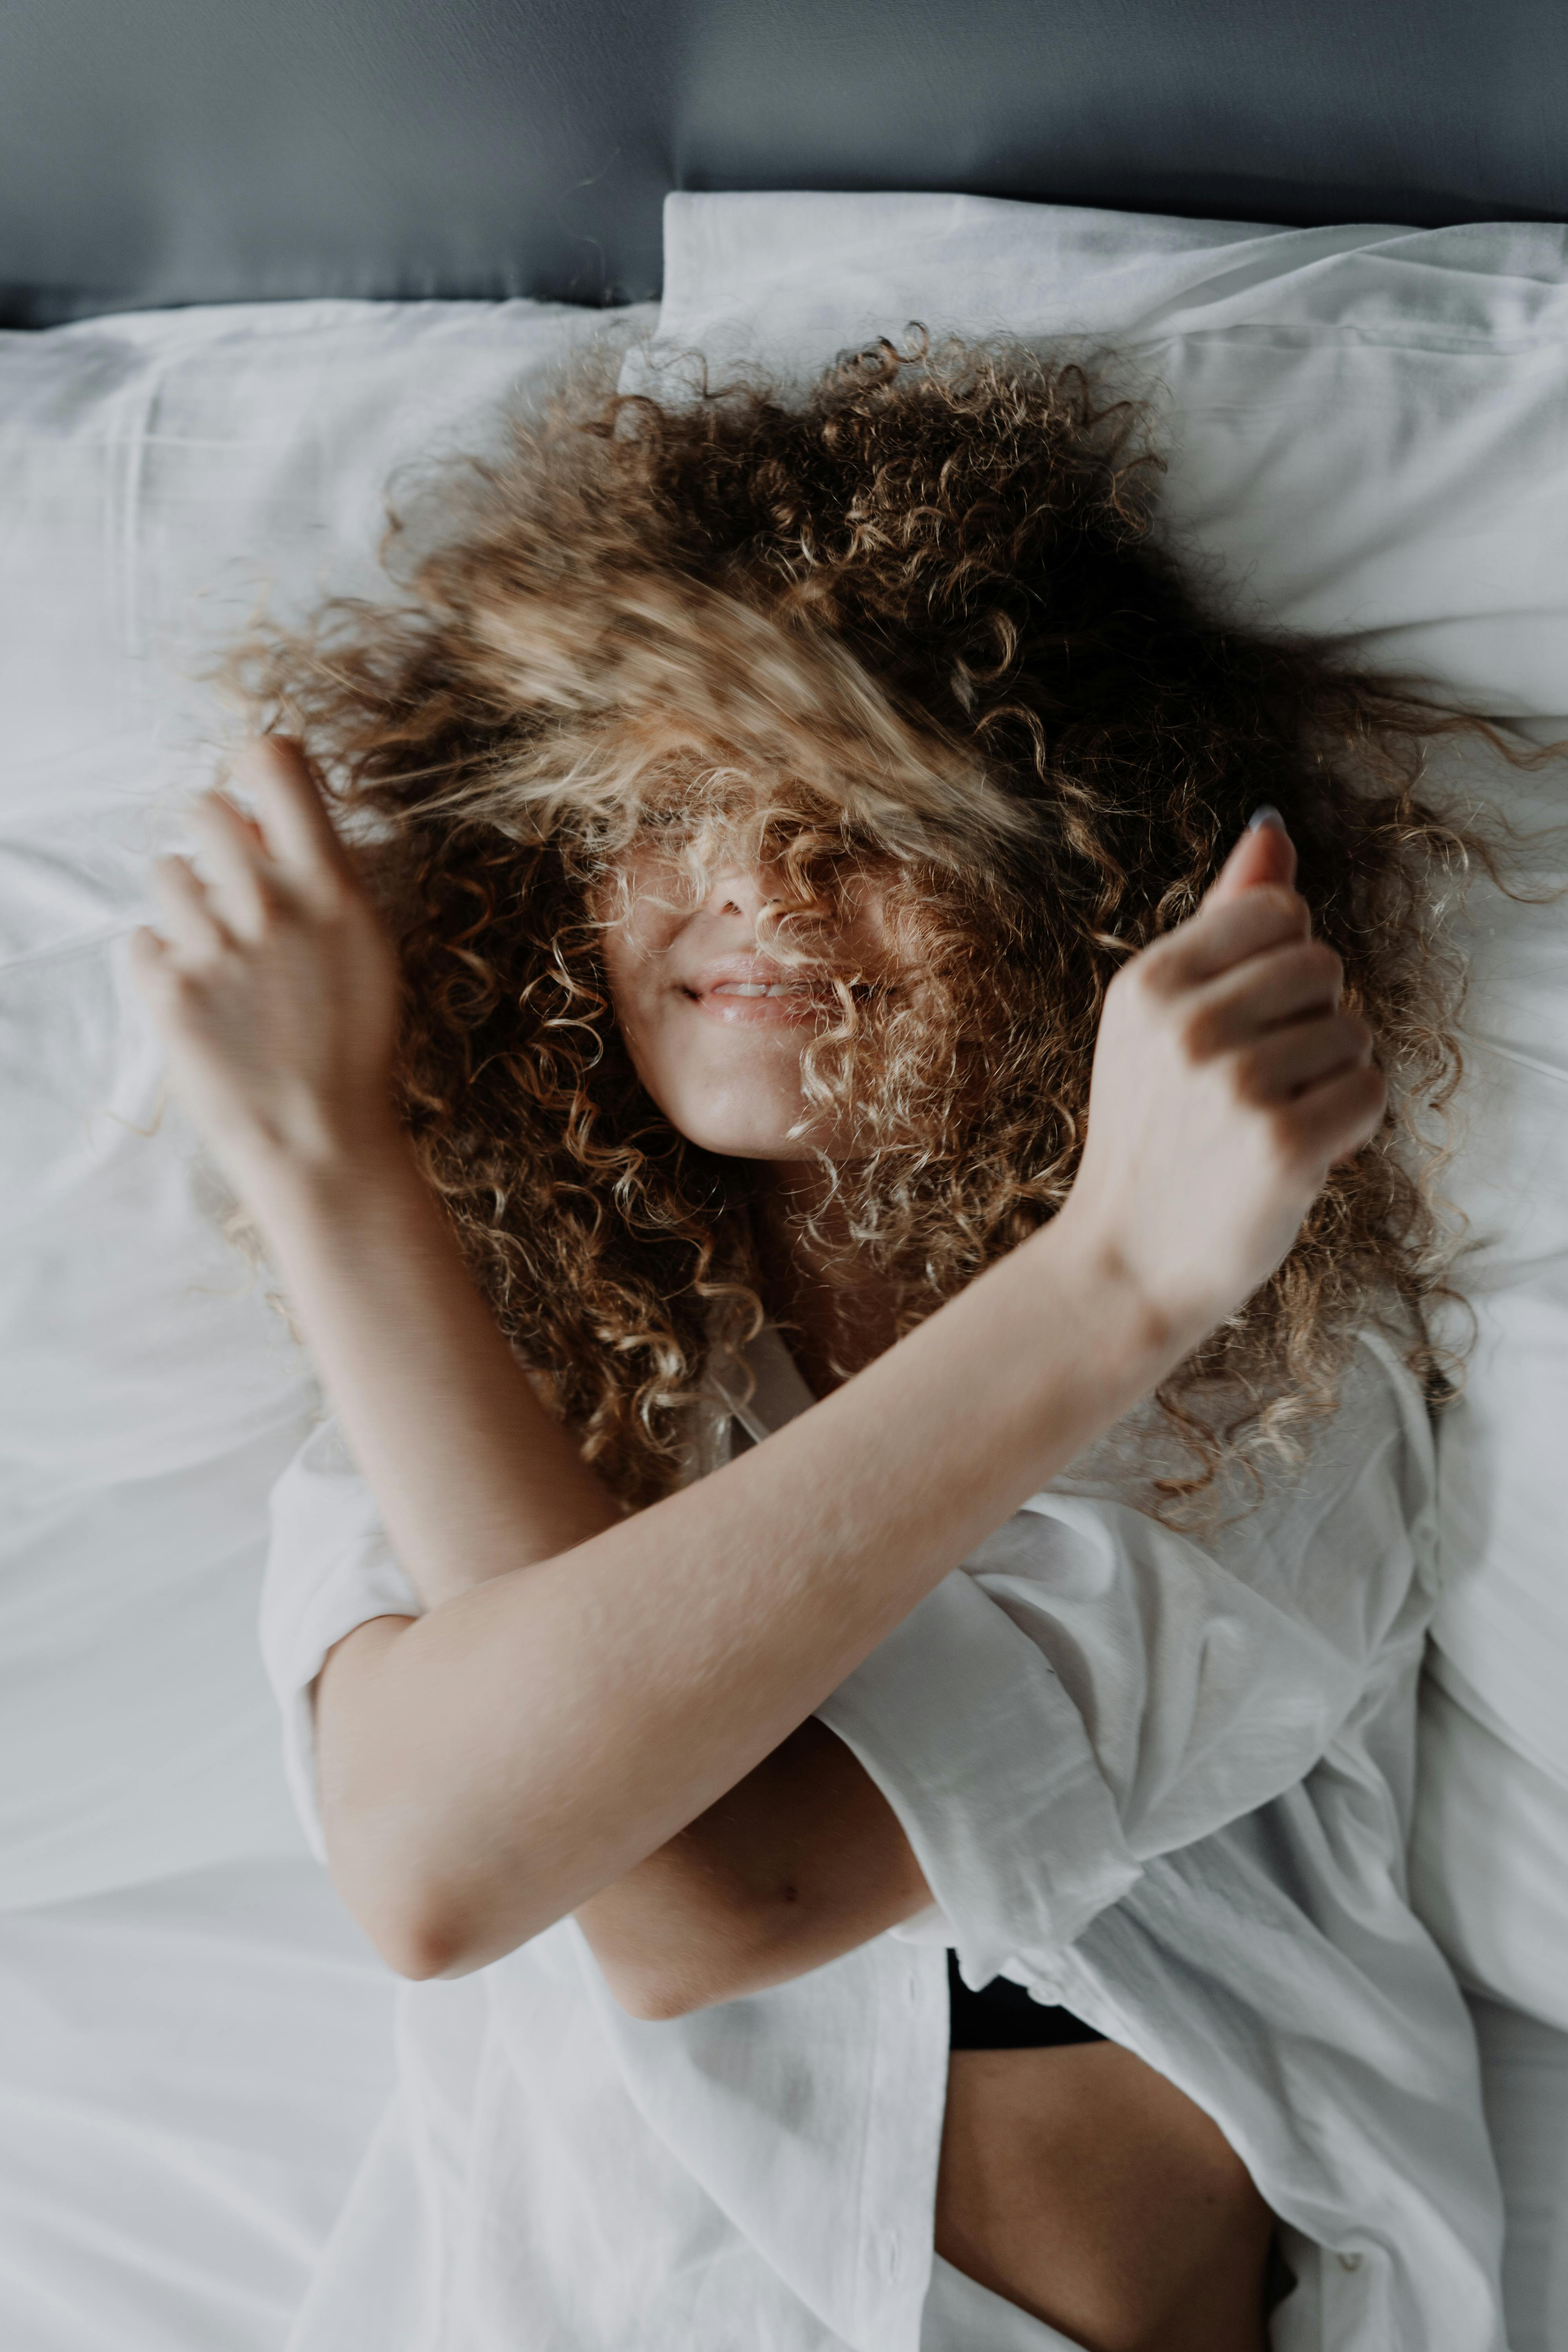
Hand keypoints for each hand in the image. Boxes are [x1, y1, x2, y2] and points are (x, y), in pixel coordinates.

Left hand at [129, 738, 404, 1195]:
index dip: (259, 766)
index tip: (258, 792)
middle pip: (205, 809)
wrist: (322, 1141)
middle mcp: (268, 903)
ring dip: (186, 906)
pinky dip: (164, 962)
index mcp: (329, 887)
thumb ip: (323, 881)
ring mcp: (213, 946)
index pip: (276, 765)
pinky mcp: (167, 988)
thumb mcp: (369, 951)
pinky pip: (143, 938)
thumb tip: (266, 825)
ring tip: (219, 957)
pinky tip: (202, 998)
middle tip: (233, 890)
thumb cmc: (355, 1048)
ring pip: (166, 873)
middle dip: (214, 841)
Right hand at [1061, 812, 1384, 1349]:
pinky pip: (1369, 1091)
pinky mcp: (1283, 1144)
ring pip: (1352, 1030)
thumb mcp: (1161, 1019)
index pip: (1278, 911)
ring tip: (1270, 1120)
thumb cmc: (1157, 1135)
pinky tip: (1299, 1152)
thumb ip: (1220, 921)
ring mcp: (1234, 1086)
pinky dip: (1350, 1124)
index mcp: (1148, 984)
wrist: (1128, 1259)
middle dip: (1311, 1019)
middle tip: (1257, 1081)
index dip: (1283, 963)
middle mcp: (1186, 1026)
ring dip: (1330, 1076)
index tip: (1246, 1020)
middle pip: (1324, 964)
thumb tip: (1272, 829)